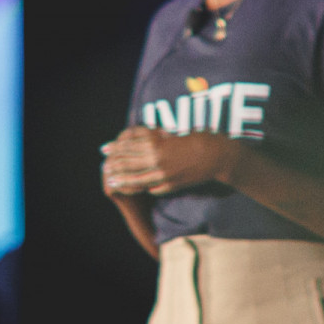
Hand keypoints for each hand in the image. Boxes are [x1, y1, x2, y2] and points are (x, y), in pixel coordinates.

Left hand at [101, 126, 241, 195]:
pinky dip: (142, 188)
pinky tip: (136, 189)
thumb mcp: (176, 134)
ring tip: (112, 181)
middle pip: (129, 163)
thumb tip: (144, 137)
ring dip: (123, 180)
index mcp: (157, 144)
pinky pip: (152, 188)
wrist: (218, 156)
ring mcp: (163, 175)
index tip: (105, 148)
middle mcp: (157, 160)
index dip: (115, 147)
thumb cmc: (200, 138)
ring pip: (137, 179)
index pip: (129, 146)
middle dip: (115, 164)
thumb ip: (159, 138)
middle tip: (105, 166)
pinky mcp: (172, 185)